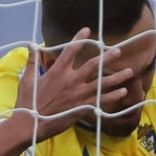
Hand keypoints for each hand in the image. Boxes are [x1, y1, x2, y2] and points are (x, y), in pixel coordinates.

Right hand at [13, 31, 133, 139]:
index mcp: (57, 72)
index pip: (71, 50)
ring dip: (117, 77)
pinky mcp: (82, 108)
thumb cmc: (27, 103)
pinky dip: (113, 96)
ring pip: (102, 83)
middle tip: (118, 51)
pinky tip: (123, 92)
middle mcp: (71, 80)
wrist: (30, 125)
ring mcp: (78, 94)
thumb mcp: (27, 80)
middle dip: (107, 57)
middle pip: (94, 65)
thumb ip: (31, 61)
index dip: (79, 39)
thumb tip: (30, 46)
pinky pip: (101, 100)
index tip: (87, 31)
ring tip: (129, 71)